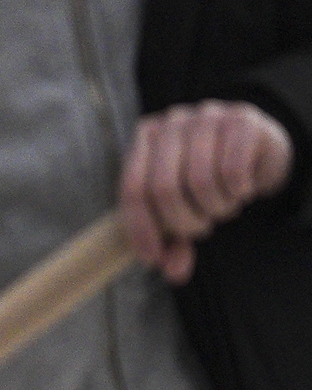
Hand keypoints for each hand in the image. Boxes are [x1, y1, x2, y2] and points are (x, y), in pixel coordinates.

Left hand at [120, 101, 292, 284]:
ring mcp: (205, 116)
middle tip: (203, 227)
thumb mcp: (185, 207)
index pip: (132, 190)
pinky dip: (237, 191)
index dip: (140, 229)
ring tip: (224, 205)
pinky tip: (242, 190)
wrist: (257, 147)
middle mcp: (170, 123)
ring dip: (216, 208)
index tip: (152, 259)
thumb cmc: (210, 177)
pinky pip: (232, 170)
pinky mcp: (240, 119)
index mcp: (144, 139)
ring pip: (200, 181)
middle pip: (163, 188)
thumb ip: (174, 240)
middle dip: (184, 222)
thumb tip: (172, 272)